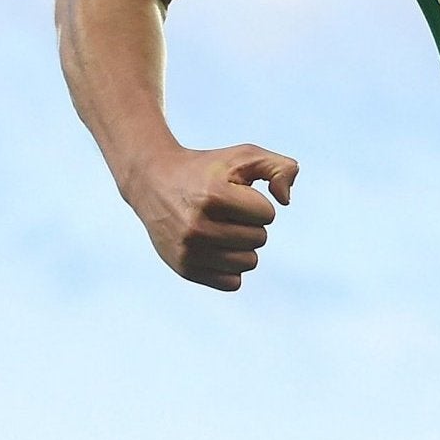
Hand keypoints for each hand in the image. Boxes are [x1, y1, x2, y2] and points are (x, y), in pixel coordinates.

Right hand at [123, 143, 298, 290]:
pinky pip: (232, 282)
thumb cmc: (207, 169)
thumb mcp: (245, 157)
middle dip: (249, 223)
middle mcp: (198, 226)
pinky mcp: (184, 269)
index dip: (257, 203)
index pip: (268, 215)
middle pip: (259, 239)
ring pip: (249, 262)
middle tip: (224, 211)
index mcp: (213, 196)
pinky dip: (230, 266)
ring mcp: (189, 250)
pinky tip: (215, 247)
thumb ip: (280, 168)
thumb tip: (285, 200)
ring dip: (242, 245)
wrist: (153, 181)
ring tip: (220, 227)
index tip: (235, 194)